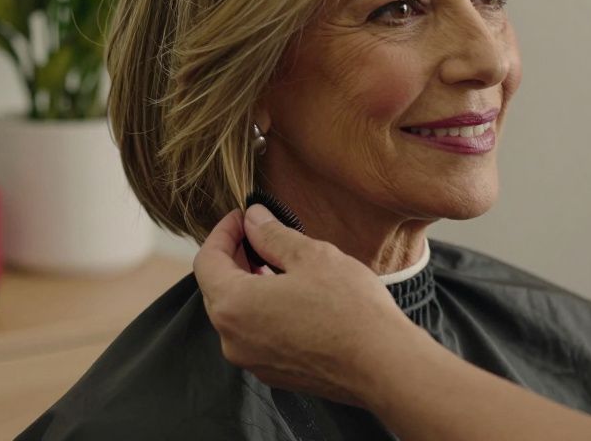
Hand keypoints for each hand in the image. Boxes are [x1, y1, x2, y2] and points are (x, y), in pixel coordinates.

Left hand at [193, 205, 419, 405]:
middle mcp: (232, 339)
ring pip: (237, 314)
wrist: (384, 366)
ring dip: (249, 284)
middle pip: (216, 288)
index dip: (222, 232)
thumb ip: (272, 234)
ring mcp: (252, 361)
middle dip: (233, 257)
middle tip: (257, 233)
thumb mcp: (310, 255)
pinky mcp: (273, 374)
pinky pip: (255, 335)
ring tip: (276, 261)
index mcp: (233, 306)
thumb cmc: (349, 308)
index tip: (242, 216)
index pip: (206, 261)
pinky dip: (263, 310)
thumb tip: (253, 218)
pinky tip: (289, 294)